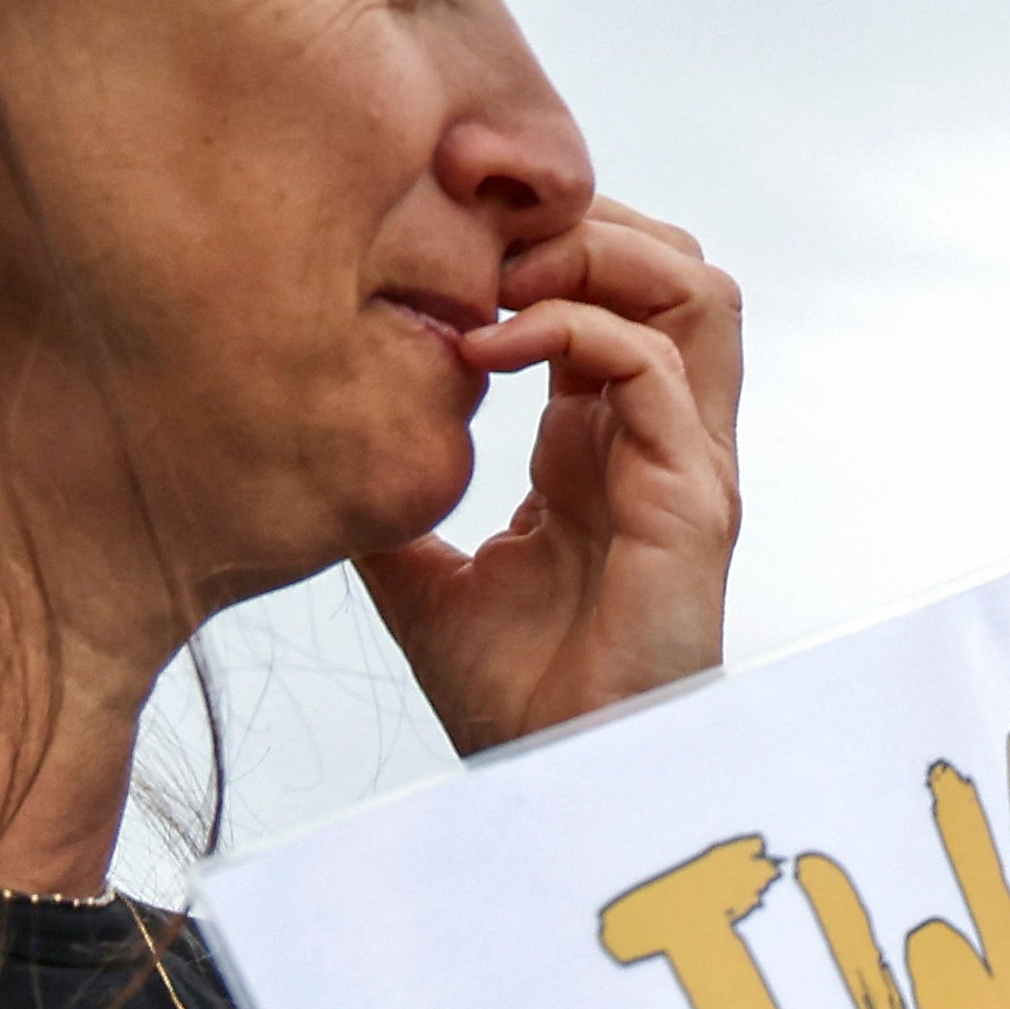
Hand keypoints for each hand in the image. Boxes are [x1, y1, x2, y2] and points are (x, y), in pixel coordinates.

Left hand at [361, 199, 743, 754]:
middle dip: (579, 229)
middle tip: (478, 252)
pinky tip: (492, 352)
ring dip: (595, 257)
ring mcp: (687, 466)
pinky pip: (654, 367)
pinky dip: (572, 329)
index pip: (615, 296)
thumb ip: (395, 489)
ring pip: (696, 289)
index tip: (444, 254)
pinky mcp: (694, 500)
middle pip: (672, 268)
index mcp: (605, 449)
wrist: (556, 779)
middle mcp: (662, 443)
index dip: (541, 251)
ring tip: (501, 283)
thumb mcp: (419, 568)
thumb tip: (313, 434)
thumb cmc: (513, 699)